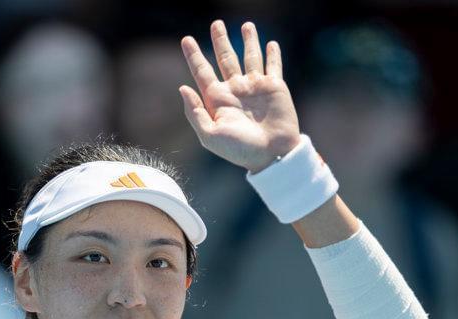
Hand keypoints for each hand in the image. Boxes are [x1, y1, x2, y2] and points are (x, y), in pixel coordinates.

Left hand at [179, 20, 302, 172]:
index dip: (193, 55)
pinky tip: (270, 43)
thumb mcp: (210, 136)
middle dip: (221, 40)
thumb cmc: (240, 150)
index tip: (186, 39)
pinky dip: (272, 55)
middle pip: (225, 58)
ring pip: (250, 57)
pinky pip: (273, 66)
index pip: (202, 72)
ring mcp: (255, 87)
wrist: (271, 155)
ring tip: (246, 25)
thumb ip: (195, 113)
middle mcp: (236, 90)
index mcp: (218, 100)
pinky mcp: (275, 87)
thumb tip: (183, 88)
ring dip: (248, 41)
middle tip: (216, 23)